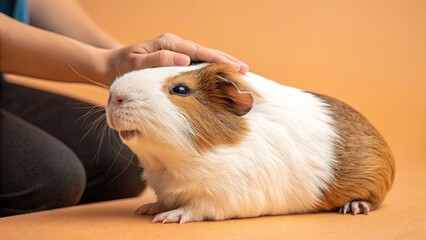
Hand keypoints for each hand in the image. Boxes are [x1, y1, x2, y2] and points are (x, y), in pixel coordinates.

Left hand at [105, 33, 248, 80]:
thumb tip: (185, 59)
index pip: (199, 51)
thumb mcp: (137, 64)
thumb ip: (159, 59)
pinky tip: (219, 75)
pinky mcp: (174, 59)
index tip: (235, 67)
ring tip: (239, 72)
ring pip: (203, 57)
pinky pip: (196, 63)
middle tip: (246, 71)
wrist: (110, 66)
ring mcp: (175, 51)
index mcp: (169, 43)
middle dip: (226, 61)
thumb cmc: (123, 67)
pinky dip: (210, 68)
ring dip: (221, 64)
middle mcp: (175, 45)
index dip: (218, 59)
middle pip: (206, 52)